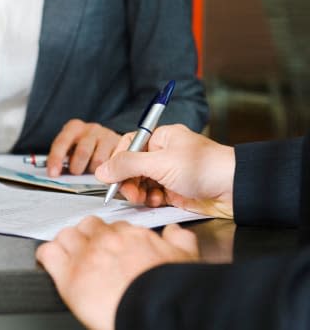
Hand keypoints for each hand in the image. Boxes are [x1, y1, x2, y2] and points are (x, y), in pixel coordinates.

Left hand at [36, 217, 198, 329]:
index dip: (110, 236)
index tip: (111, 246)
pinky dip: (47, 255)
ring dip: (67, 243)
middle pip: (87, 225)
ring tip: (69, 255)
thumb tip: (174, 231)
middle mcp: (106, 240)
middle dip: (87, 236)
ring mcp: (85, 255)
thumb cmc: (169, 289)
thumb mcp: (184, 258)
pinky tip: (50, 261)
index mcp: (131, 235)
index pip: (114, 225)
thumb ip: (179, 240)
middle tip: (89, 250)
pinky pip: (48, 253)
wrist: (156, 309)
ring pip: (66, 235)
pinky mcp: (68, 275)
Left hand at [47, 119, 120, 176]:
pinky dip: (108, 171)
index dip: (56, 159)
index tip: (53, 173)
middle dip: (77, 168)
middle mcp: (90, 128)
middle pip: (82, 152)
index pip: (62, 143)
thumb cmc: (85, 148)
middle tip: (77, 173)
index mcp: (73, 128)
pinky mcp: (120, 143)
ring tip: (92, 170)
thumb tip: (56, 174)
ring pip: (99, 161)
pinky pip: (113, 163)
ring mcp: (106, 135)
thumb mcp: (71, 149)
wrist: (108, 141)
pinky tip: (106, 169)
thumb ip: (63, 159)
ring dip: (94, 171)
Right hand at [95, 124, 234, 217]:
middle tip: (129, 192)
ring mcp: (169, 173)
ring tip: (144, 198)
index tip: (112, 175)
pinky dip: (151, 200)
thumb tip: (102, 170)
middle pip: (132, 166)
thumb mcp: (160, 163)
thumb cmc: (205, 167)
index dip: (119, 160)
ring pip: (141, 182)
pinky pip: (152, 195)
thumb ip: (128, 165)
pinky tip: (157, 202)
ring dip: (139, 192)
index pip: (129, 145)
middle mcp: (164, 154)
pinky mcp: (175, 191)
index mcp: (162, 138)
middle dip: (128, 180)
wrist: (236, 190)